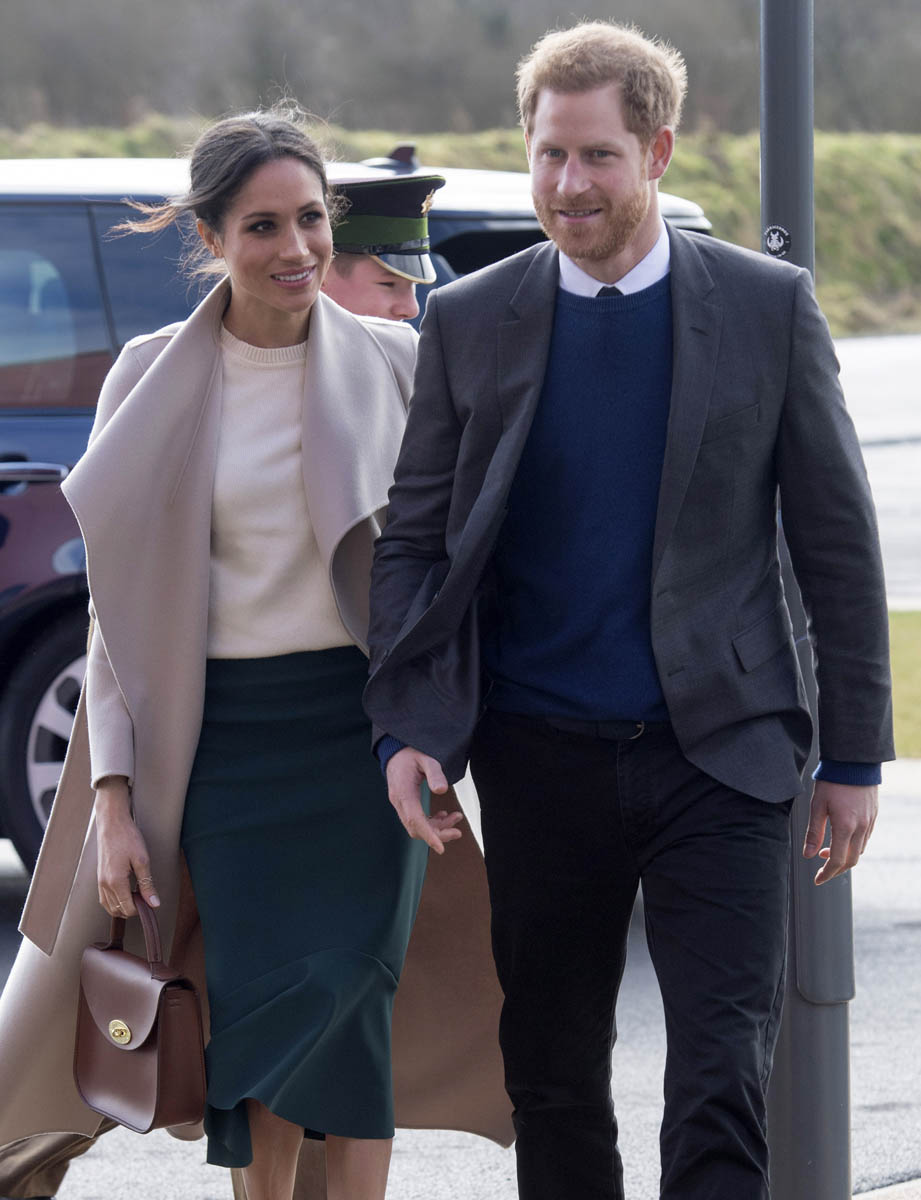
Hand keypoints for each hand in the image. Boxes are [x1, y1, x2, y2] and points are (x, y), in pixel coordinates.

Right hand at [95, 776, 159, 915]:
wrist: (112, 823)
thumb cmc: (127, 838)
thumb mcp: (142, 860)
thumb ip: (147, 884)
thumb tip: (154, 903)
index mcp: (116, 882)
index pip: (128, 908)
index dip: (141, 908)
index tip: (151, 900)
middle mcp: (104, 885)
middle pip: (118, 910)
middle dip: (132, 909)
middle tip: (145, 897)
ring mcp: (99, 881)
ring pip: (109, 906)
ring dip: (123, 906)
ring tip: (137, 895)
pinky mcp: (99, 877)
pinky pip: (104, 898)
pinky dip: (114, 901)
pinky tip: (126, 892)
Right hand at [386, 747, 463, 853]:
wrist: (396, 751)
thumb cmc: (411, 753)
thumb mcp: (426, 758)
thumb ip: (434, 773)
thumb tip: (442, 790)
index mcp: (403, 792)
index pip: (415, 819)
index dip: (428, 835)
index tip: (440, 848)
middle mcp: (399, 801)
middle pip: (416, 828)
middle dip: (438, 834)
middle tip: (458, 832)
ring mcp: (400, 804)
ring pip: (417, 826)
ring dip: (437, 827)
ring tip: (456, 818)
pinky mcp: (404, 804)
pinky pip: (416, 820)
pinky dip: (430, 822)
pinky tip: (443, 816)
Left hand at [803, 779, 877, 884]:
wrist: (854, 762)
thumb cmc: (832, 781)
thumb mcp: (817, 805)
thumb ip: (814, 832)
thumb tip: (808, 855)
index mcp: (845, 826)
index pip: (837, 860)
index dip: (826, 873)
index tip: (817, 879)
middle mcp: (861, 828)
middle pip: (851, 860)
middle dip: (835, 870)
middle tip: (821, 871)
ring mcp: (870, 822)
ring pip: (859, 850)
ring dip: (843, 857)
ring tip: (825, 852)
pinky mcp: (873, 816)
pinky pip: (865, 839)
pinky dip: (852, 846)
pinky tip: (840, 839)